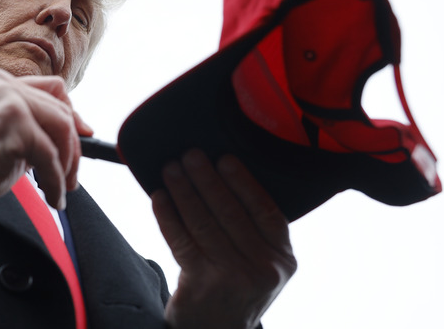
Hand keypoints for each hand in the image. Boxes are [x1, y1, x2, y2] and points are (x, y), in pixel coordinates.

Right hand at [0, 68, 92, 229]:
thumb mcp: (4, 136)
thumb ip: (32, 128)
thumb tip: (75, 135)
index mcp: (0, 82)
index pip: (54, 90)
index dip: (74, 115)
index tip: (84, 137)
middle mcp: (4, 84)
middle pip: (63, 110)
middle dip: (73, 149)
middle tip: (71, 178)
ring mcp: (8, 101)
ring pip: (62, 130)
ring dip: (67, 165)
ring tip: (62, 189)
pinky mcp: (12, 124)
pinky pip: (50, 155)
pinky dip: (56, 181)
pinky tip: (52, 197)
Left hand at [152, 150, 296, 328]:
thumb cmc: (235, 289)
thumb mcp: (261, 265)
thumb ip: (253, 231)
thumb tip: (221, 175)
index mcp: (283, 259)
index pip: (265, 210)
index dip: (244, 181)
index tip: (225, 158)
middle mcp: (263, 268)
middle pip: (231, 212)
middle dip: (207, 179)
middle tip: (190, 154)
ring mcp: (232, 277)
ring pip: (203, 223)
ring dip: (184, 191)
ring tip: (171, 169)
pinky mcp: (202, 285)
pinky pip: (181, 240)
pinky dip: (168, 215)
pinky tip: (160, 198)